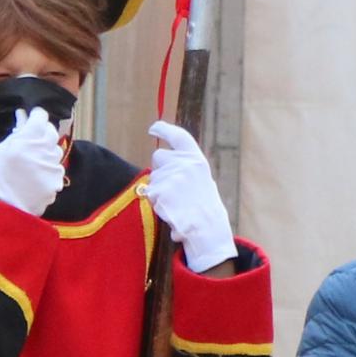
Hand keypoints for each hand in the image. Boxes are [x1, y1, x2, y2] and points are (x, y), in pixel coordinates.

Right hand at [0, 108, 65, 217]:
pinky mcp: (57, 182)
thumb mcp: (0, 150)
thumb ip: (17, 133)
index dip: (36, 116)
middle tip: (31, 141)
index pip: (41, 116)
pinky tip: (35, 178)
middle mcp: (45, 149)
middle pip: (52, 132)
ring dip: (46, 153)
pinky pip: (56, 170)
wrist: (2, 208)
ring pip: (56, 151)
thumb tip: (24, 117)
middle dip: (43, 133)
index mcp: (28, 138)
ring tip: (31, 163)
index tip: (32, 119)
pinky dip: (48, 171)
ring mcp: (53, 166)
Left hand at [141, 121, 236, 272]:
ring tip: (176, 203)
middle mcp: (184, 163)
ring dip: (158, 189)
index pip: (178, 137)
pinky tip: (170, 209)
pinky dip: (155, 202)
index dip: (164, 130)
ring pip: (152, 177)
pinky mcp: (159, 191)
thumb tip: (164, 161)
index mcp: (197, 160)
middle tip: (172, 187)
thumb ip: (186, 167)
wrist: (206, 229)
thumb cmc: (205, 207)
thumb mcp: (202, 180)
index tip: (154, 127)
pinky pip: (149, 193)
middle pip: (158, 156)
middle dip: (159, 168)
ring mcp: (171, 177)